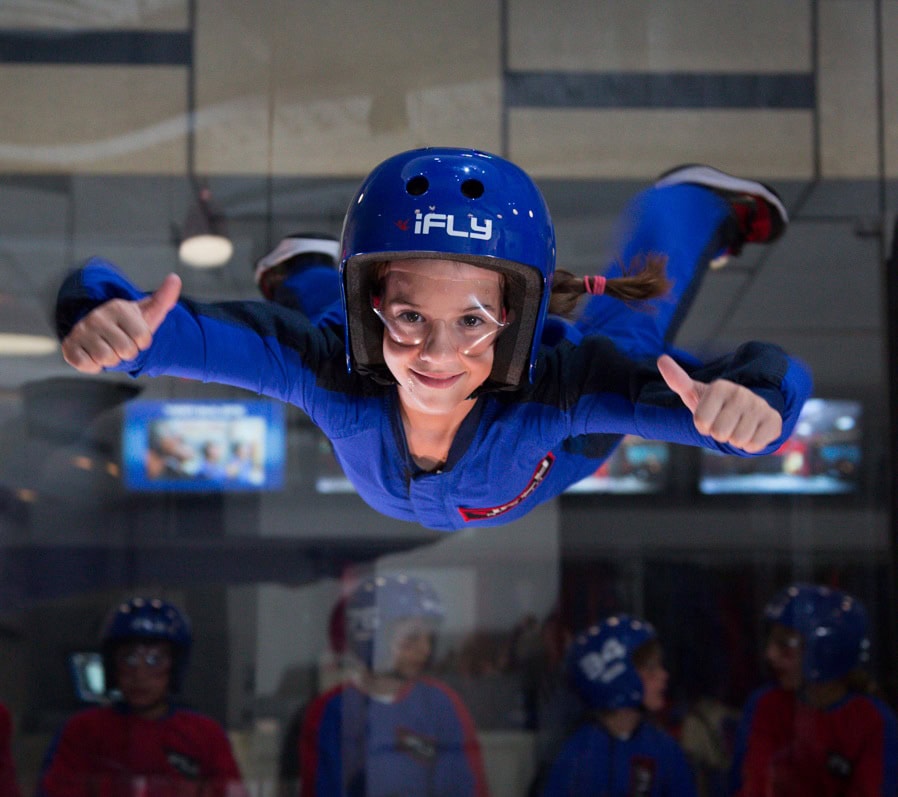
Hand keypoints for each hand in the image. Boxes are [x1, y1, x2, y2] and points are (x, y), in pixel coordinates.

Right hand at [61, 273, 181, 373]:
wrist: (101, 333)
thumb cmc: (129, 324)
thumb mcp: (148, 312)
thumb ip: (164, 299)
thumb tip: (175, 278)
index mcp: (118, 307)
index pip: (142, 338)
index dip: (142, 343)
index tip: (135, 335)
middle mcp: (97, 316)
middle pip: (126, 350)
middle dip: (128, 353)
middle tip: (121, 344)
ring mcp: (81, 330)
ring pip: (107, 358)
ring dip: (111, 360)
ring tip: (109, 349)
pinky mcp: (69, 346)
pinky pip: (85, 364)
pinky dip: (93, 366)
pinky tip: (94, 356)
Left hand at [657, 354, 781, 452]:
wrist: (746, 412)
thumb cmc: (714, 405)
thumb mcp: (694, 393)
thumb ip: (678, 380)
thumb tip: (662, 359)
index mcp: (720, 386)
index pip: (701, 422)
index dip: (703, 426)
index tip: (709, 416)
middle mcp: (741, 393)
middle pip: (719, 433)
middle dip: (718, 433)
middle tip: (723, 423)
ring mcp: (760, 406)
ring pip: (737, 440)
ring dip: (734, 439)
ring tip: (736, 426)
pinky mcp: (774, 420)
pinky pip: (754, 445)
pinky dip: (749, 444)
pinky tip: (750, 431)